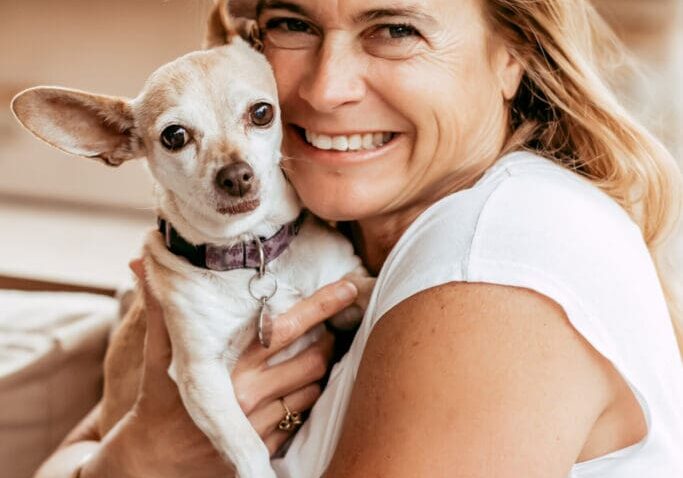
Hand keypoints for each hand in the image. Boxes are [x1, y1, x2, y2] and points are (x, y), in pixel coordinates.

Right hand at [81, 259, 358, 477]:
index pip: (287, 326)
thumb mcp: (160, 354)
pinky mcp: (265, 447)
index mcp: (227, 363)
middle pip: (313, 357)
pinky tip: (295, 389)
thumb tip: (143, 263)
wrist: (155, 462)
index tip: (349, 287)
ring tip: (310, 357)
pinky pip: (302, 416)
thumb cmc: (160, 399)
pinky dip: (305, 398)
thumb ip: (162, 310)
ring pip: (313, 387)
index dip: (323, 304)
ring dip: (318, 370)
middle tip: (327, 328)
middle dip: (327, 339)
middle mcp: (246, 393)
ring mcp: (259, 423)